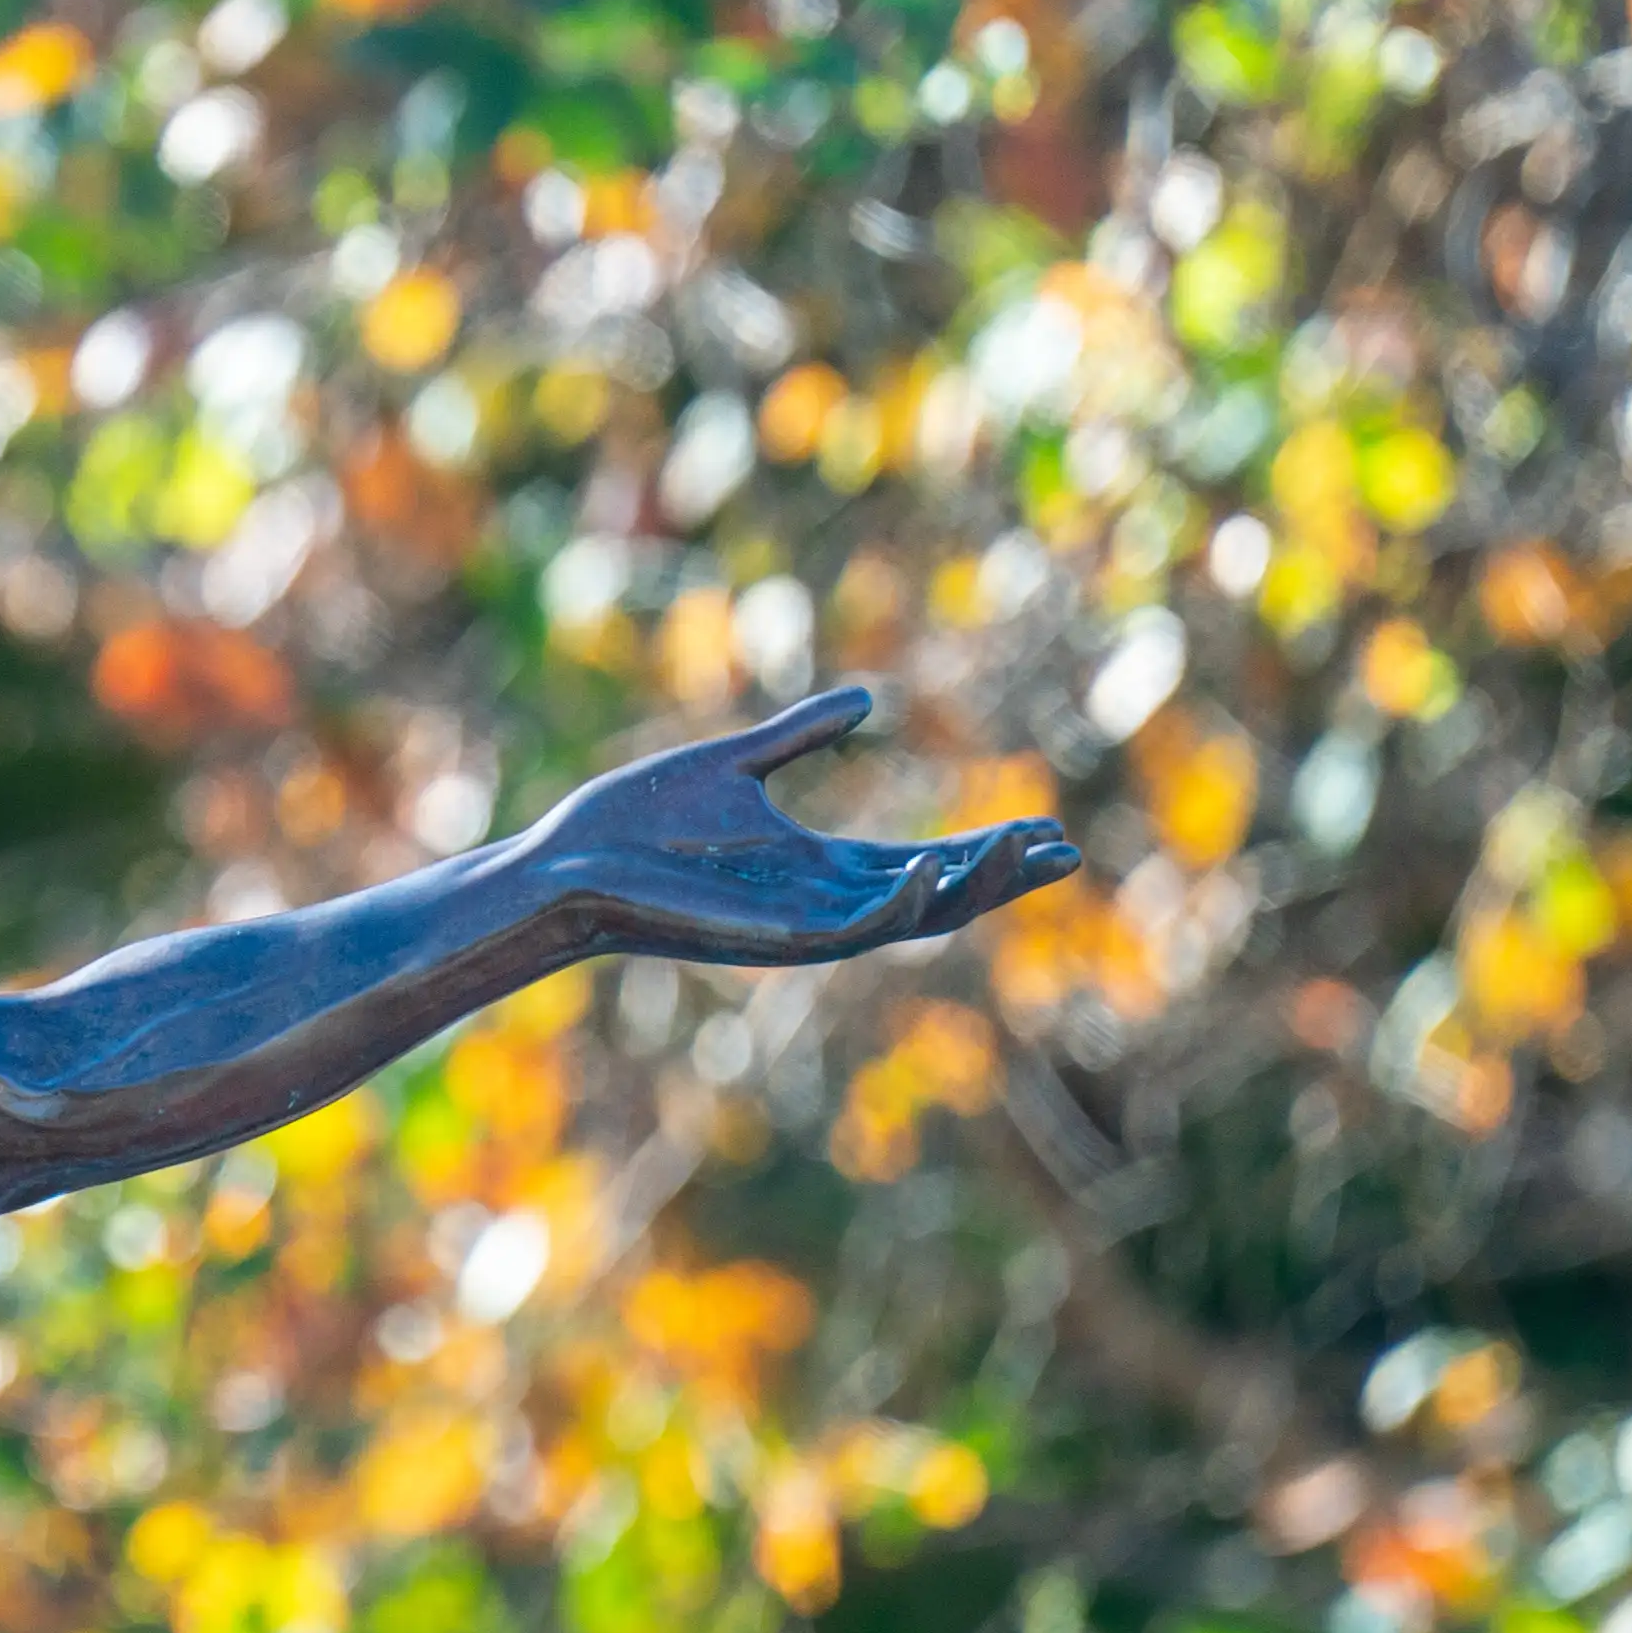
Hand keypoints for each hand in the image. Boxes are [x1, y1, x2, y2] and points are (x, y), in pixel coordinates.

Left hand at [525, 688, 1080, 964]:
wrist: (565, 863)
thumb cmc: (633, 822)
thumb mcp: (733, 763)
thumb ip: (800, 734)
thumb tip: (867, 700)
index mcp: (814, 865)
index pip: (919, 861)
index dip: (980, 848)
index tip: (1040, 824)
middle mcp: (820, 901)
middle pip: (936, 896)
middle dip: (1001, 877)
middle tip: (1065, 850)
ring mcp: (801, 923)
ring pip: (912, 916)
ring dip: (972, 888)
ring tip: (1030, 854)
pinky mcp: (775, 933)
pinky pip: (856, 924)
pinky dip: (901, 899)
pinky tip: (938, 865)